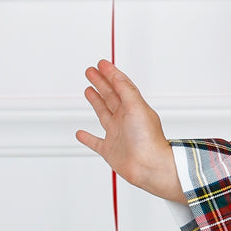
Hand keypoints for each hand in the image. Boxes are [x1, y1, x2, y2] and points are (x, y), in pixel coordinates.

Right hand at [75, 60, 186, 203]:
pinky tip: (80, 133)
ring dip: (96, 102)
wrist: (150, 167)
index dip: (111, 74)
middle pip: (111, 97)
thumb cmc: (149, 140)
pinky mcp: (110, 151)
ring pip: (104, 114)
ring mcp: (118, 135)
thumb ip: (125, 90)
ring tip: (88, 90)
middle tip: (91, 72)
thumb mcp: (137, 107)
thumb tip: (116, 75)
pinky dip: (87, 137)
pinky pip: (95, 142)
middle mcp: (126, 120)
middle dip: (101, 83)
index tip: (102, 63)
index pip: (121, 86)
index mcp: (134, 108)